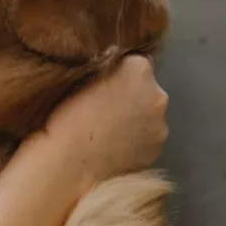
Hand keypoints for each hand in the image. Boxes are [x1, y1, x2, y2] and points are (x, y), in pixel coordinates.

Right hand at [39, 55, 168, 188]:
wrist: (67, 164)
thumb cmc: (65, 116)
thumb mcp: (80, 76)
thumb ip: (105, 69)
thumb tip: (113, 72)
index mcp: (138, 68)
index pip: (133, 61)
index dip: (116, 72)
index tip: (99, 85)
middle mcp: (158, 95)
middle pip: (146, 88)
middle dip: (129, 94)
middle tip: (102, 108)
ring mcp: (161, 126)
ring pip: (148, 115)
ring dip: (134, 118)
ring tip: (106, 132)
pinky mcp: (157, 152)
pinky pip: (146, 138)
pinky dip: (134, 140)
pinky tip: (113, 147)